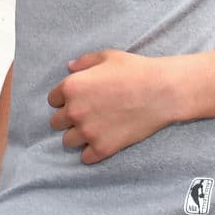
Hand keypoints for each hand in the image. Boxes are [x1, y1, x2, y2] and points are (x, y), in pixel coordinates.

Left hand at [47, 49, 174, 164]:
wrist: (161, 92)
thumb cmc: (135, 70)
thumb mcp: (107, 57)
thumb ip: (84, 62)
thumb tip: (69, 67)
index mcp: (71, 87)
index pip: (52, 100)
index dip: (65, 99)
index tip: (78, 99)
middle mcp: (74, 111)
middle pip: (56, 122)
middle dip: (68, 118)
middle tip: (86, 114)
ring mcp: (88, 132)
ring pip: (68, 141)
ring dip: (77, 136)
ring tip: (94, 129)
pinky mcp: (103, 148)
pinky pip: (85, 157)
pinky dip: (92, 152)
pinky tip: (103, 141)